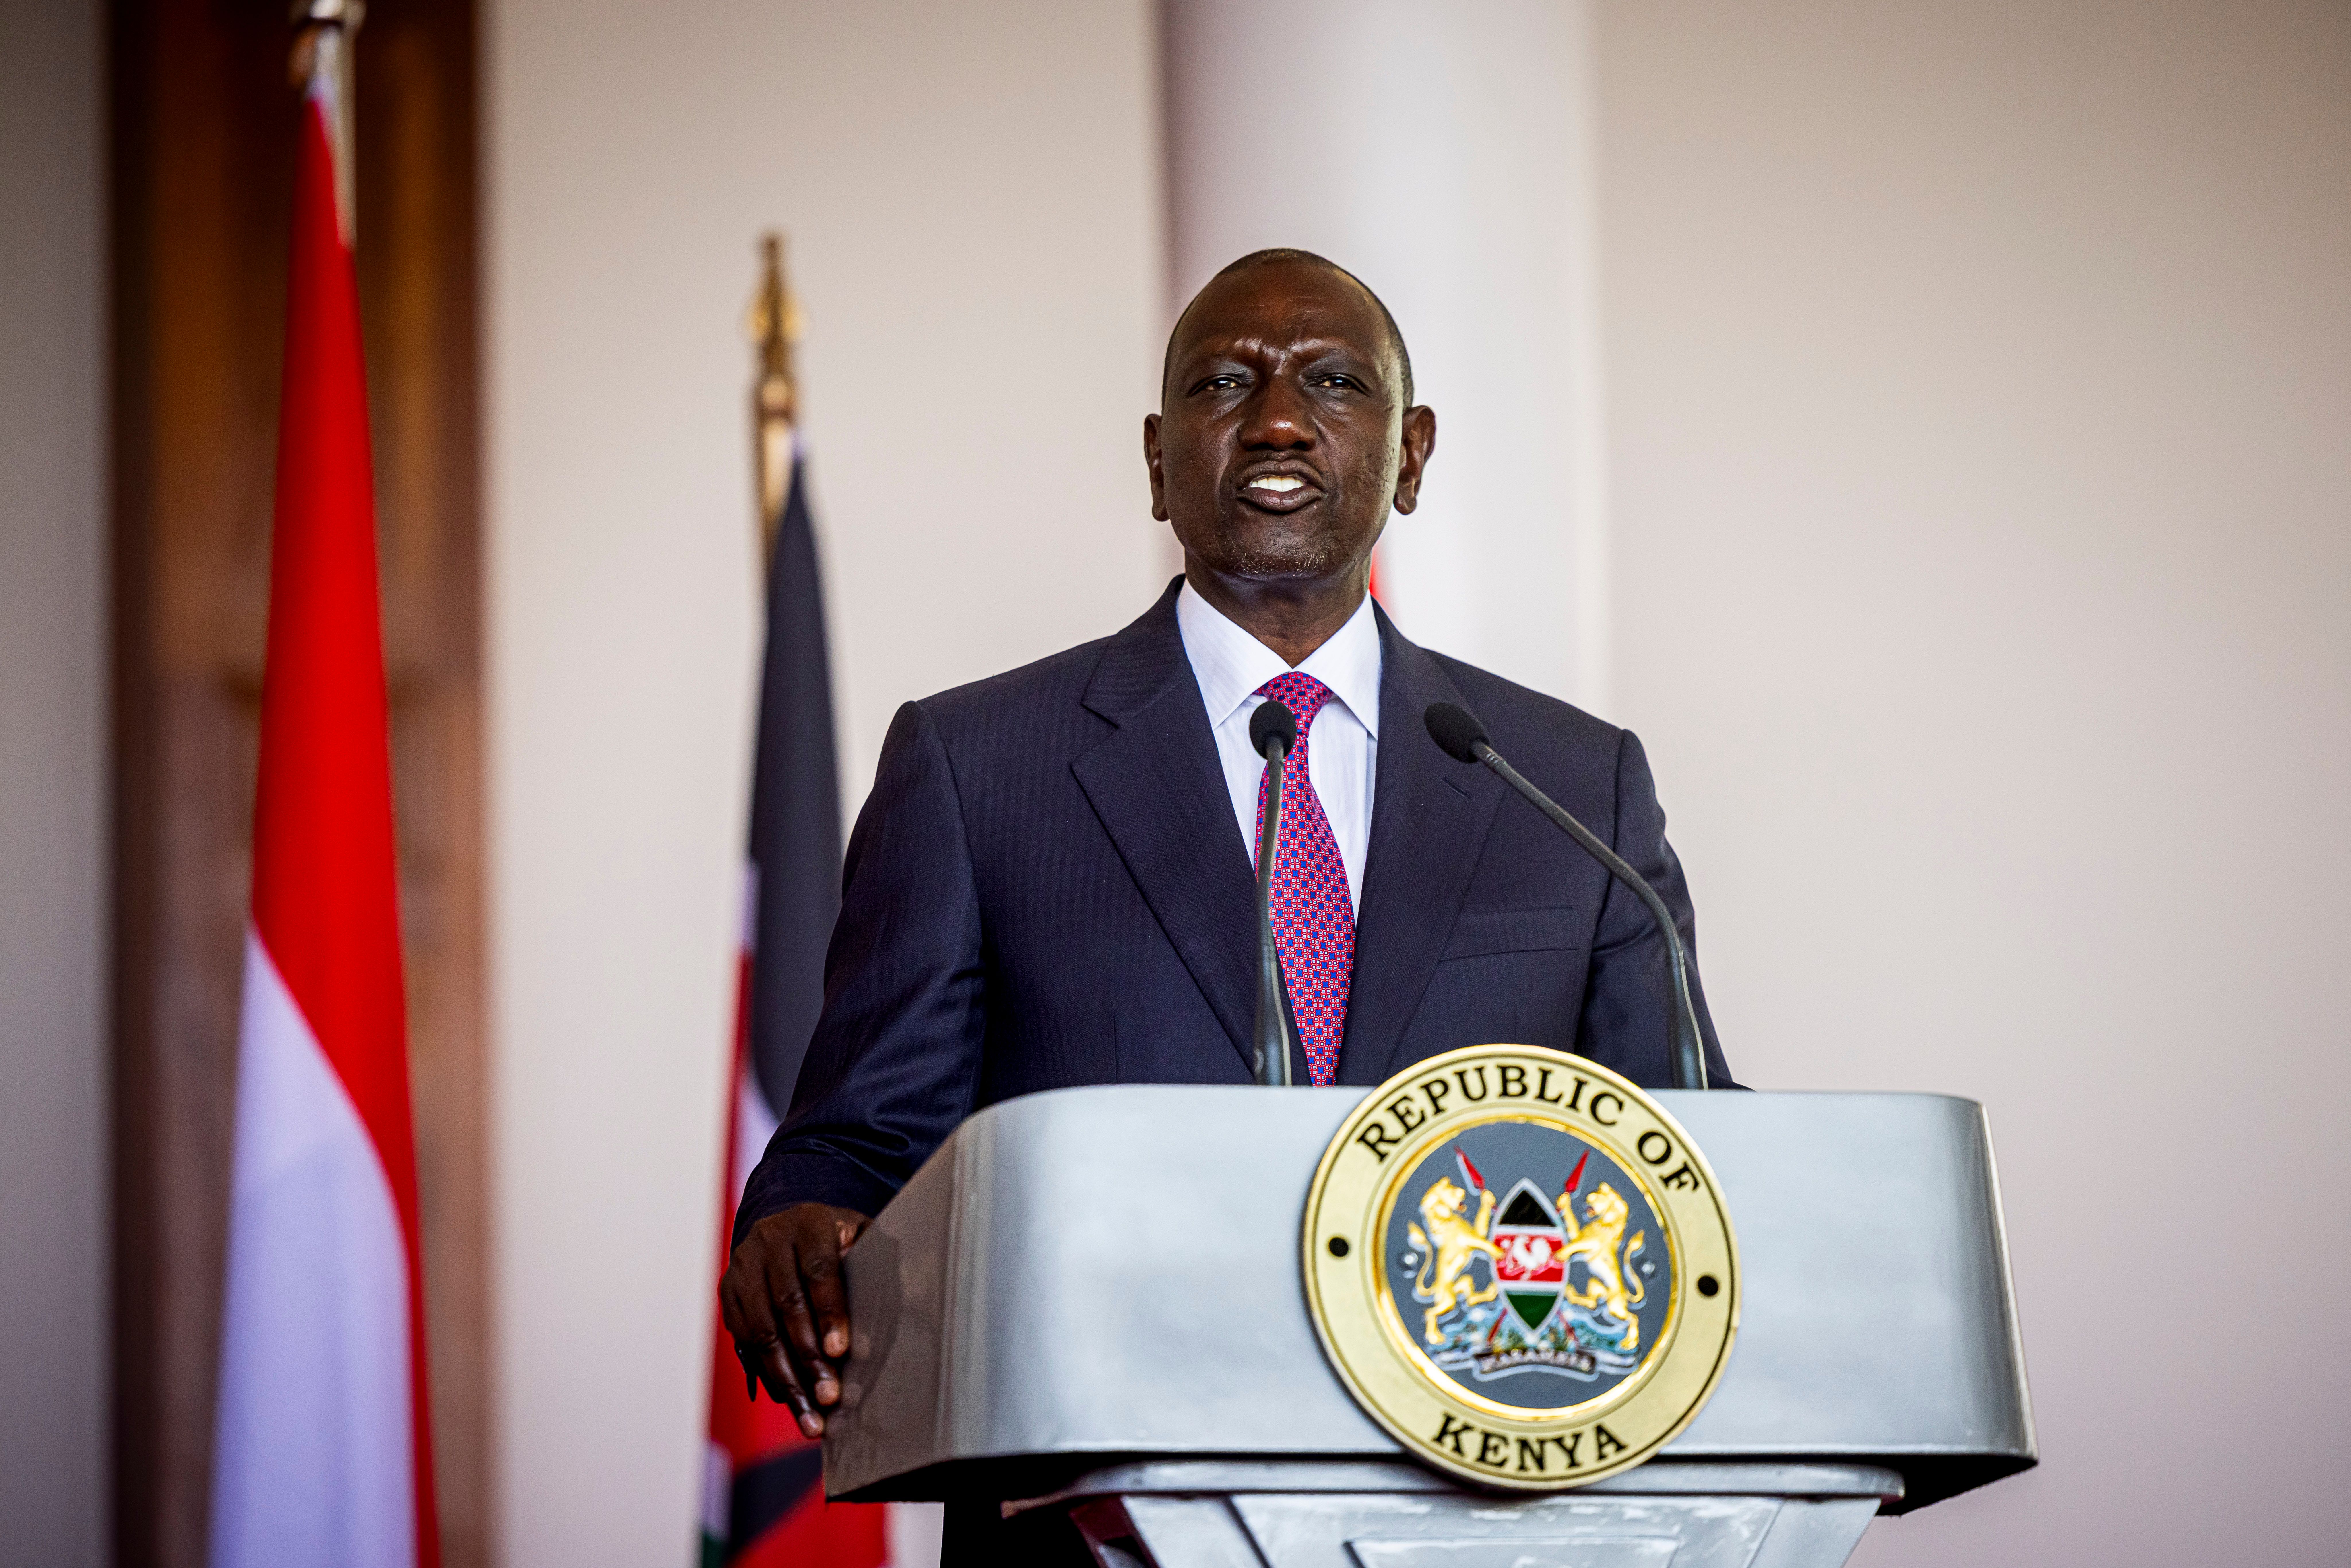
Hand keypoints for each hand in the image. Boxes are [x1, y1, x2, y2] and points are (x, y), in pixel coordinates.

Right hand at [719, 1202, 870, 1437]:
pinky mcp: (729, 1293)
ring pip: (763, 1331)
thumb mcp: (863, 1239)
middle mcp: (770, 1241)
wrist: (788, 1226)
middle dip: (809, 1358)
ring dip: (787, 1379)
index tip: (841, 1352)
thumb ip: (875, 1270)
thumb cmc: (838, 1241)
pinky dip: (768, 1374)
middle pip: (787, 1306)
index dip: (830, 1313)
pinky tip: (789, 1400)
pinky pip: (746, 1341)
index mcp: (809, 1223)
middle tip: (829, 1397)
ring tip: (810, 1417)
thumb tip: (877, 1332)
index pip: (819, 1270)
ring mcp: (744, 1267)